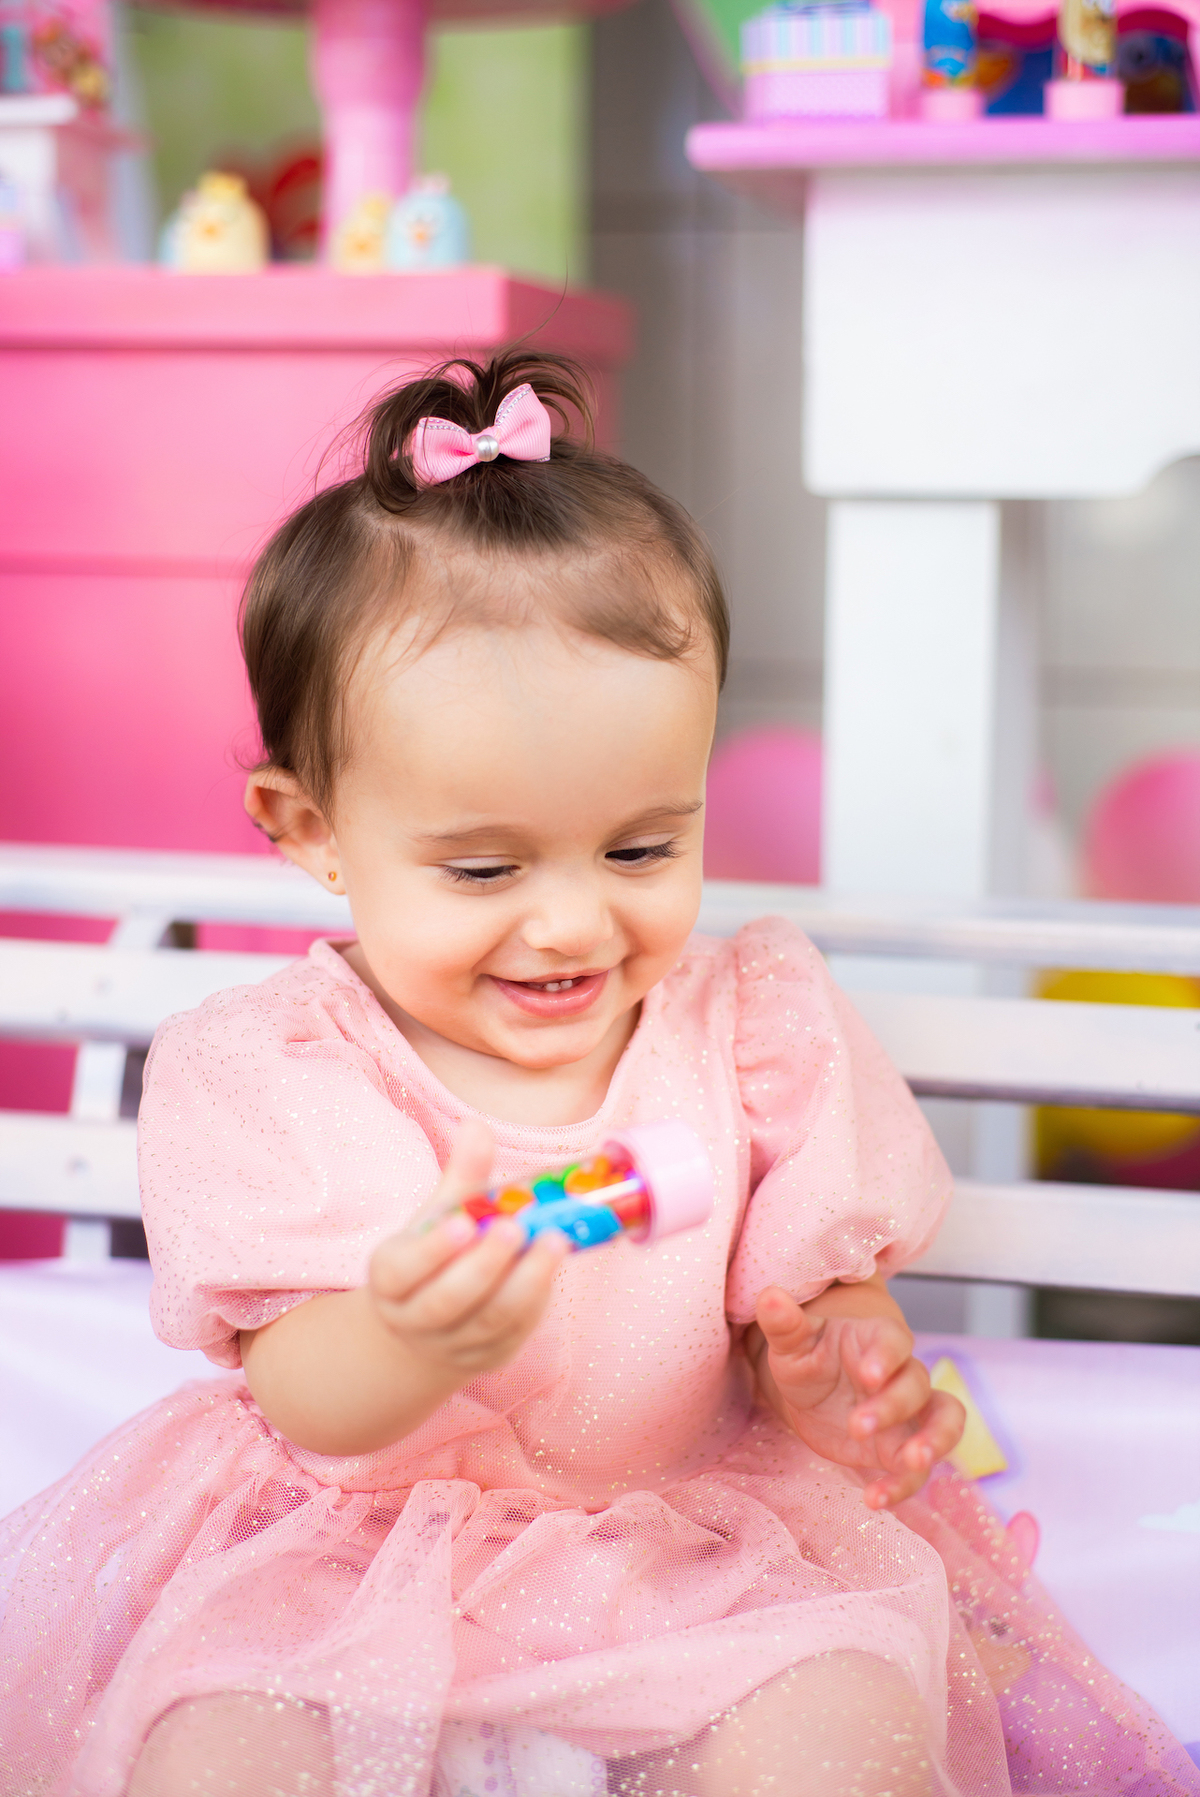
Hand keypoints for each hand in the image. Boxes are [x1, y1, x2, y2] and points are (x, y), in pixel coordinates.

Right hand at [369, 1120, 570, 1381]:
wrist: (429, 1320)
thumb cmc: (436, 1253)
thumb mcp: (437, 1215)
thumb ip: (459, 1178)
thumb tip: (477, 1127)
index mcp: (390, 1278)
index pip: (402, 1270)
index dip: (431, 1251)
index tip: (464, 1222)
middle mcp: (413, 1318)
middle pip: (447, 1301)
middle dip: (485, 1265)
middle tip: (517, 1227)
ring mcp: (451, 1345)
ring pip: (488, 1321)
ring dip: (525, 1282)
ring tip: (554, 1241)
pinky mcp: (487, 1358)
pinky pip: (514, 1333)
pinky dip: (536, 1300)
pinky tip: (552, 1265)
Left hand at [753, 1285, 964, 1508]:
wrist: (813, 1392)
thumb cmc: (808, 1357)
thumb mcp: (792, 1343)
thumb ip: (785, 1323)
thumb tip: (769, 1296)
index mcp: (877, 1339)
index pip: (895, 1340)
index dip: (887, 1355)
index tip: (868, 1373)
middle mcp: (902, 1374)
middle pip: (917, 1384)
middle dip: (892, 1405)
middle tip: (857, 1425)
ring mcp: (909, 1414)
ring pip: (944, 1422)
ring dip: (935, 1441)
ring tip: (914, 1462)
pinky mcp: (901, 1449)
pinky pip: (916, 1469)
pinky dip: (902, 1485)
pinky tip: (874, 1500)